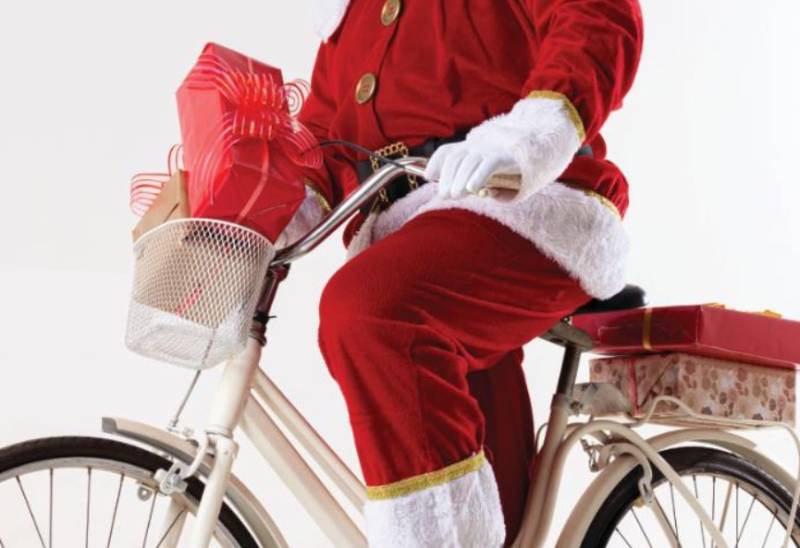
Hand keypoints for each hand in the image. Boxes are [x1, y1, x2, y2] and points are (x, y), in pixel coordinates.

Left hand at [425, 95, 582, 202]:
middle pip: (456, 158)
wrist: (550, 142)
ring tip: (456, 195)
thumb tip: (484, 193)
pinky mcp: (507, 154)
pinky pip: (488, 165)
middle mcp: (481, 144)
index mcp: (476, 146)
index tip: (427, 177)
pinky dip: (478, 176)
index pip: (449, 151)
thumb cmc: (525, 161)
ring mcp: (493, 147)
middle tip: (445, 195)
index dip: (436, 163)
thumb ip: (492, 180)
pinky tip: (473, 188)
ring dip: (460, 180)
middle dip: (448, 178)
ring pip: (469, 162)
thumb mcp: (502, 170)